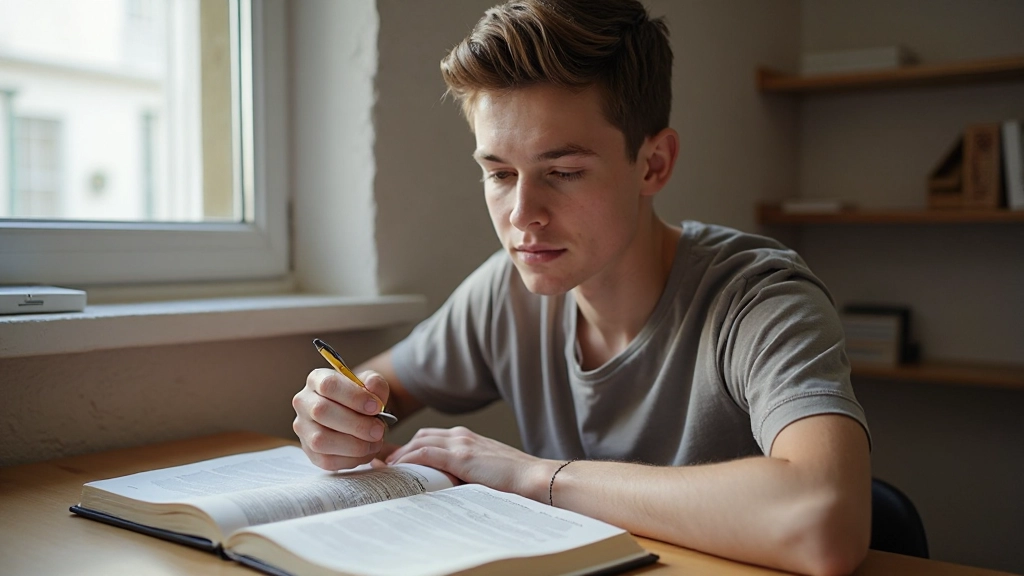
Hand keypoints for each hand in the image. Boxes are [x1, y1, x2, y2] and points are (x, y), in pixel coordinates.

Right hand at [292, 368, 390, 469]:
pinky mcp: (309, 451)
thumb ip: (374, 383)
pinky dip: (351, 459)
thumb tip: (371, 387)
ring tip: (374, 443)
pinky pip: (326, 460)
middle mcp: (304, 402)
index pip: (328, 385)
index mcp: (317, 379)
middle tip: (378, 430)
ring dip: (353, 445)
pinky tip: (366, 452)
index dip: (353, 397)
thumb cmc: (361, 398)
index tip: (376, 407)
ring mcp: (303, 428)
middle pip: (321, 412)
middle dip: (356, 424)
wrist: (358, 416)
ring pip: (320, 440)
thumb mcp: (371, 385)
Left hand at [385, 426, 556, 501]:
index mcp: (468, 437)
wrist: (534, 478)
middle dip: (402, 448)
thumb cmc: (515, 479)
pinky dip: (409, 460)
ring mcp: (461, 444)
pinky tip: (400, 469)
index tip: (397, 459)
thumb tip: (447, 484)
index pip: (431, 436)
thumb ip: (466, 470)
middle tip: (387, 464)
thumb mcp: (486, 469)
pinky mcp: (461, 457)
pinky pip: (426, 453)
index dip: (411, 446)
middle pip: (421, 436)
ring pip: (419, 442)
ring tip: (388, 469)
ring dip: (401, 454)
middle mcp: (462, 436)